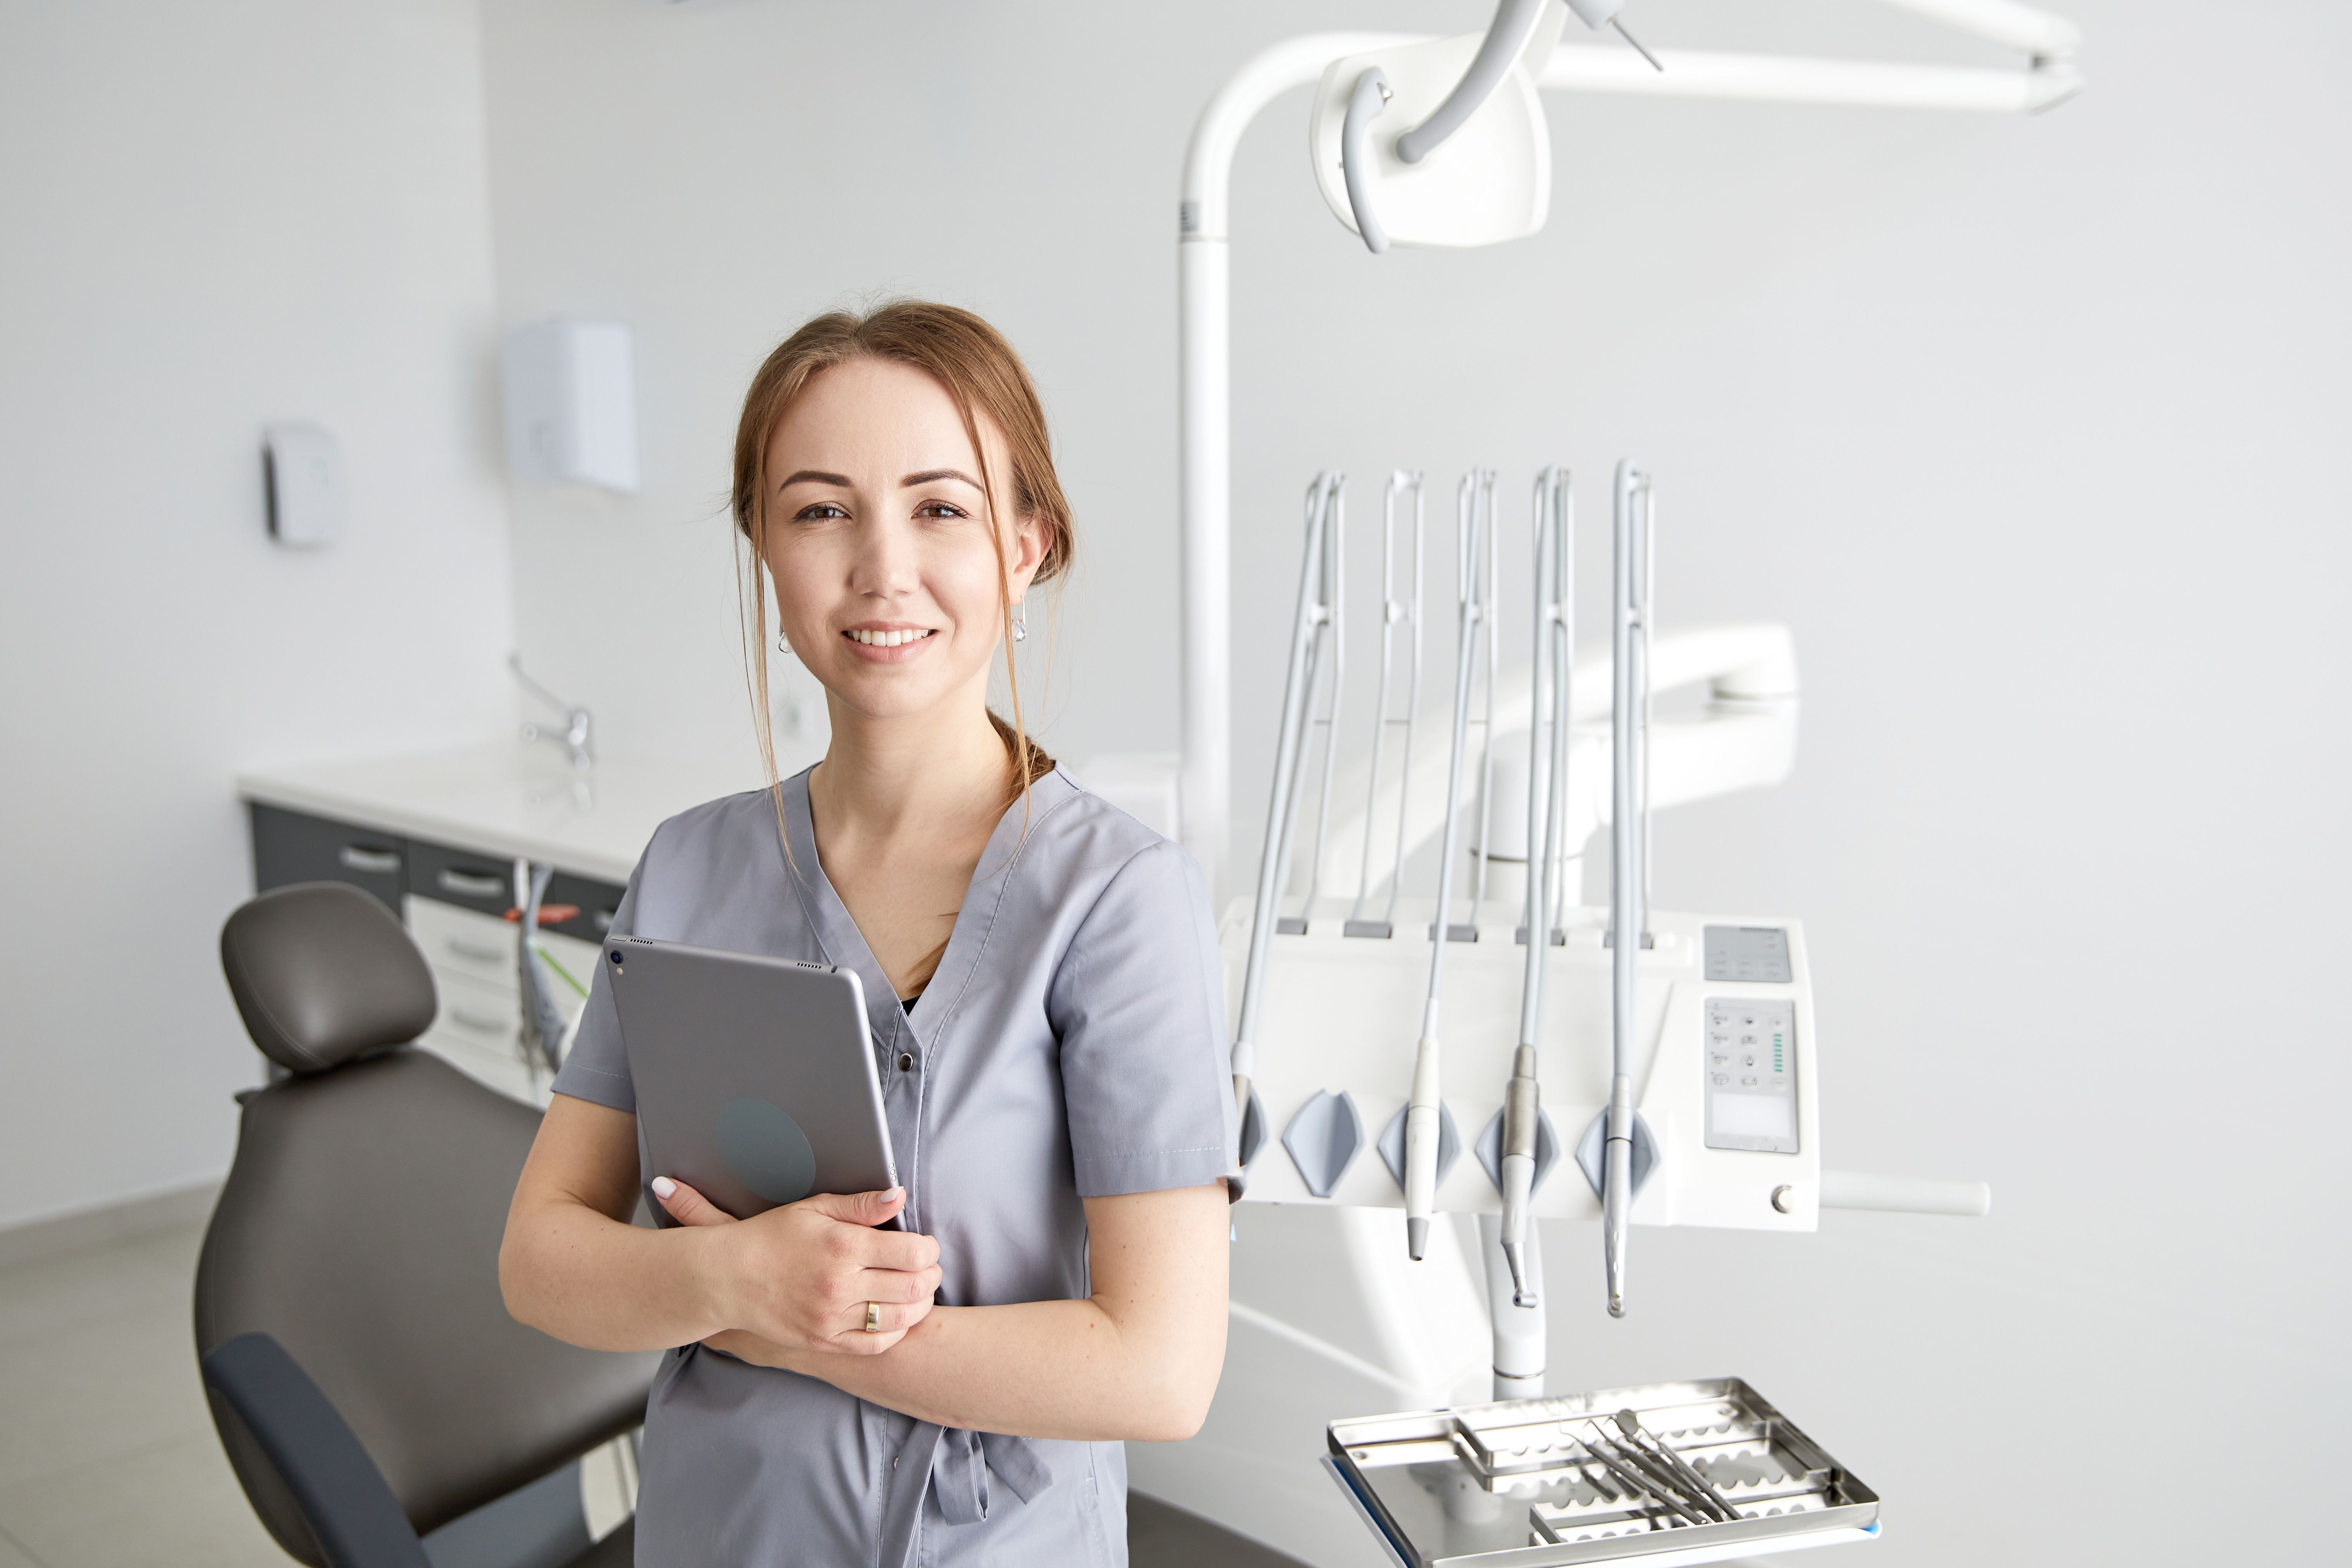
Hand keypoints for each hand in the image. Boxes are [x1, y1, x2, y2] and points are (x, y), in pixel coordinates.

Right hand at [653, 1176, 941, 1355]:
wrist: (727, 1277)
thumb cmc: (772, 1237)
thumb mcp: (815, 1208)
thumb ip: (862, 1205)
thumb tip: (901, 1197)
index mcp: (842, 1247)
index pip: (912, 1252)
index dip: (929, 1248)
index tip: (925, 1245)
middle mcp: (839, 1285)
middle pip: (914, 1286)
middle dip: (931, 1275)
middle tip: (928, 1267)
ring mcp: (831, 1318)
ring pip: (900, 1318)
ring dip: (920, 1304)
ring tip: (917, 1290)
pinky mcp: (824, 1341)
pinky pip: (875, 1344)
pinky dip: (895, 1331)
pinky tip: (895, 1316)